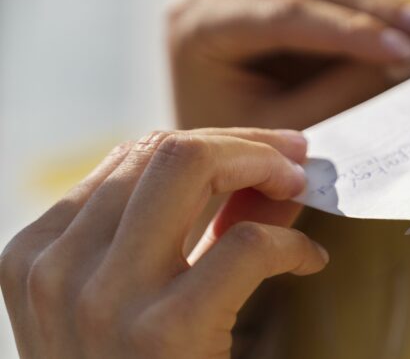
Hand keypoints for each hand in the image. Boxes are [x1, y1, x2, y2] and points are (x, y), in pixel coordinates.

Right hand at [1, 128, 325, 357]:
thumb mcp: (134, 303)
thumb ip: (188, 235)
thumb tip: (267, 176)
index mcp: (37, 257)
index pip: (133, 156)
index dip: (213, 143)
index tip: (265, 154)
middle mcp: (57, 270)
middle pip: (163, 148)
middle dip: (244, 142)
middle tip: (295, 160)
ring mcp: (102, 301)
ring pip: (189, 166)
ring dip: (263, 166)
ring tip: (299, 191)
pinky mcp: (161, 334)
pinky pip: (244, 245)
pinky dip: (289, 244)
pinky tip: (307, 263)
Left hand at [168, 0, 409, 130]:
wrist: (208, 166)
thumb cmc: (237, 154)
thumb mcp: (287, 128)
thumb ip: (341, 92)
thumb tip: (409, 60)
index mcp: (199, 27)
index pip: (286, 14)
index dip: (351, 29)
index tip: (405, 48)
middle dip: (375, 8)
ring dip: (381, 2)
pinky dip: (371, 6)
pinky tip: (407, 24)